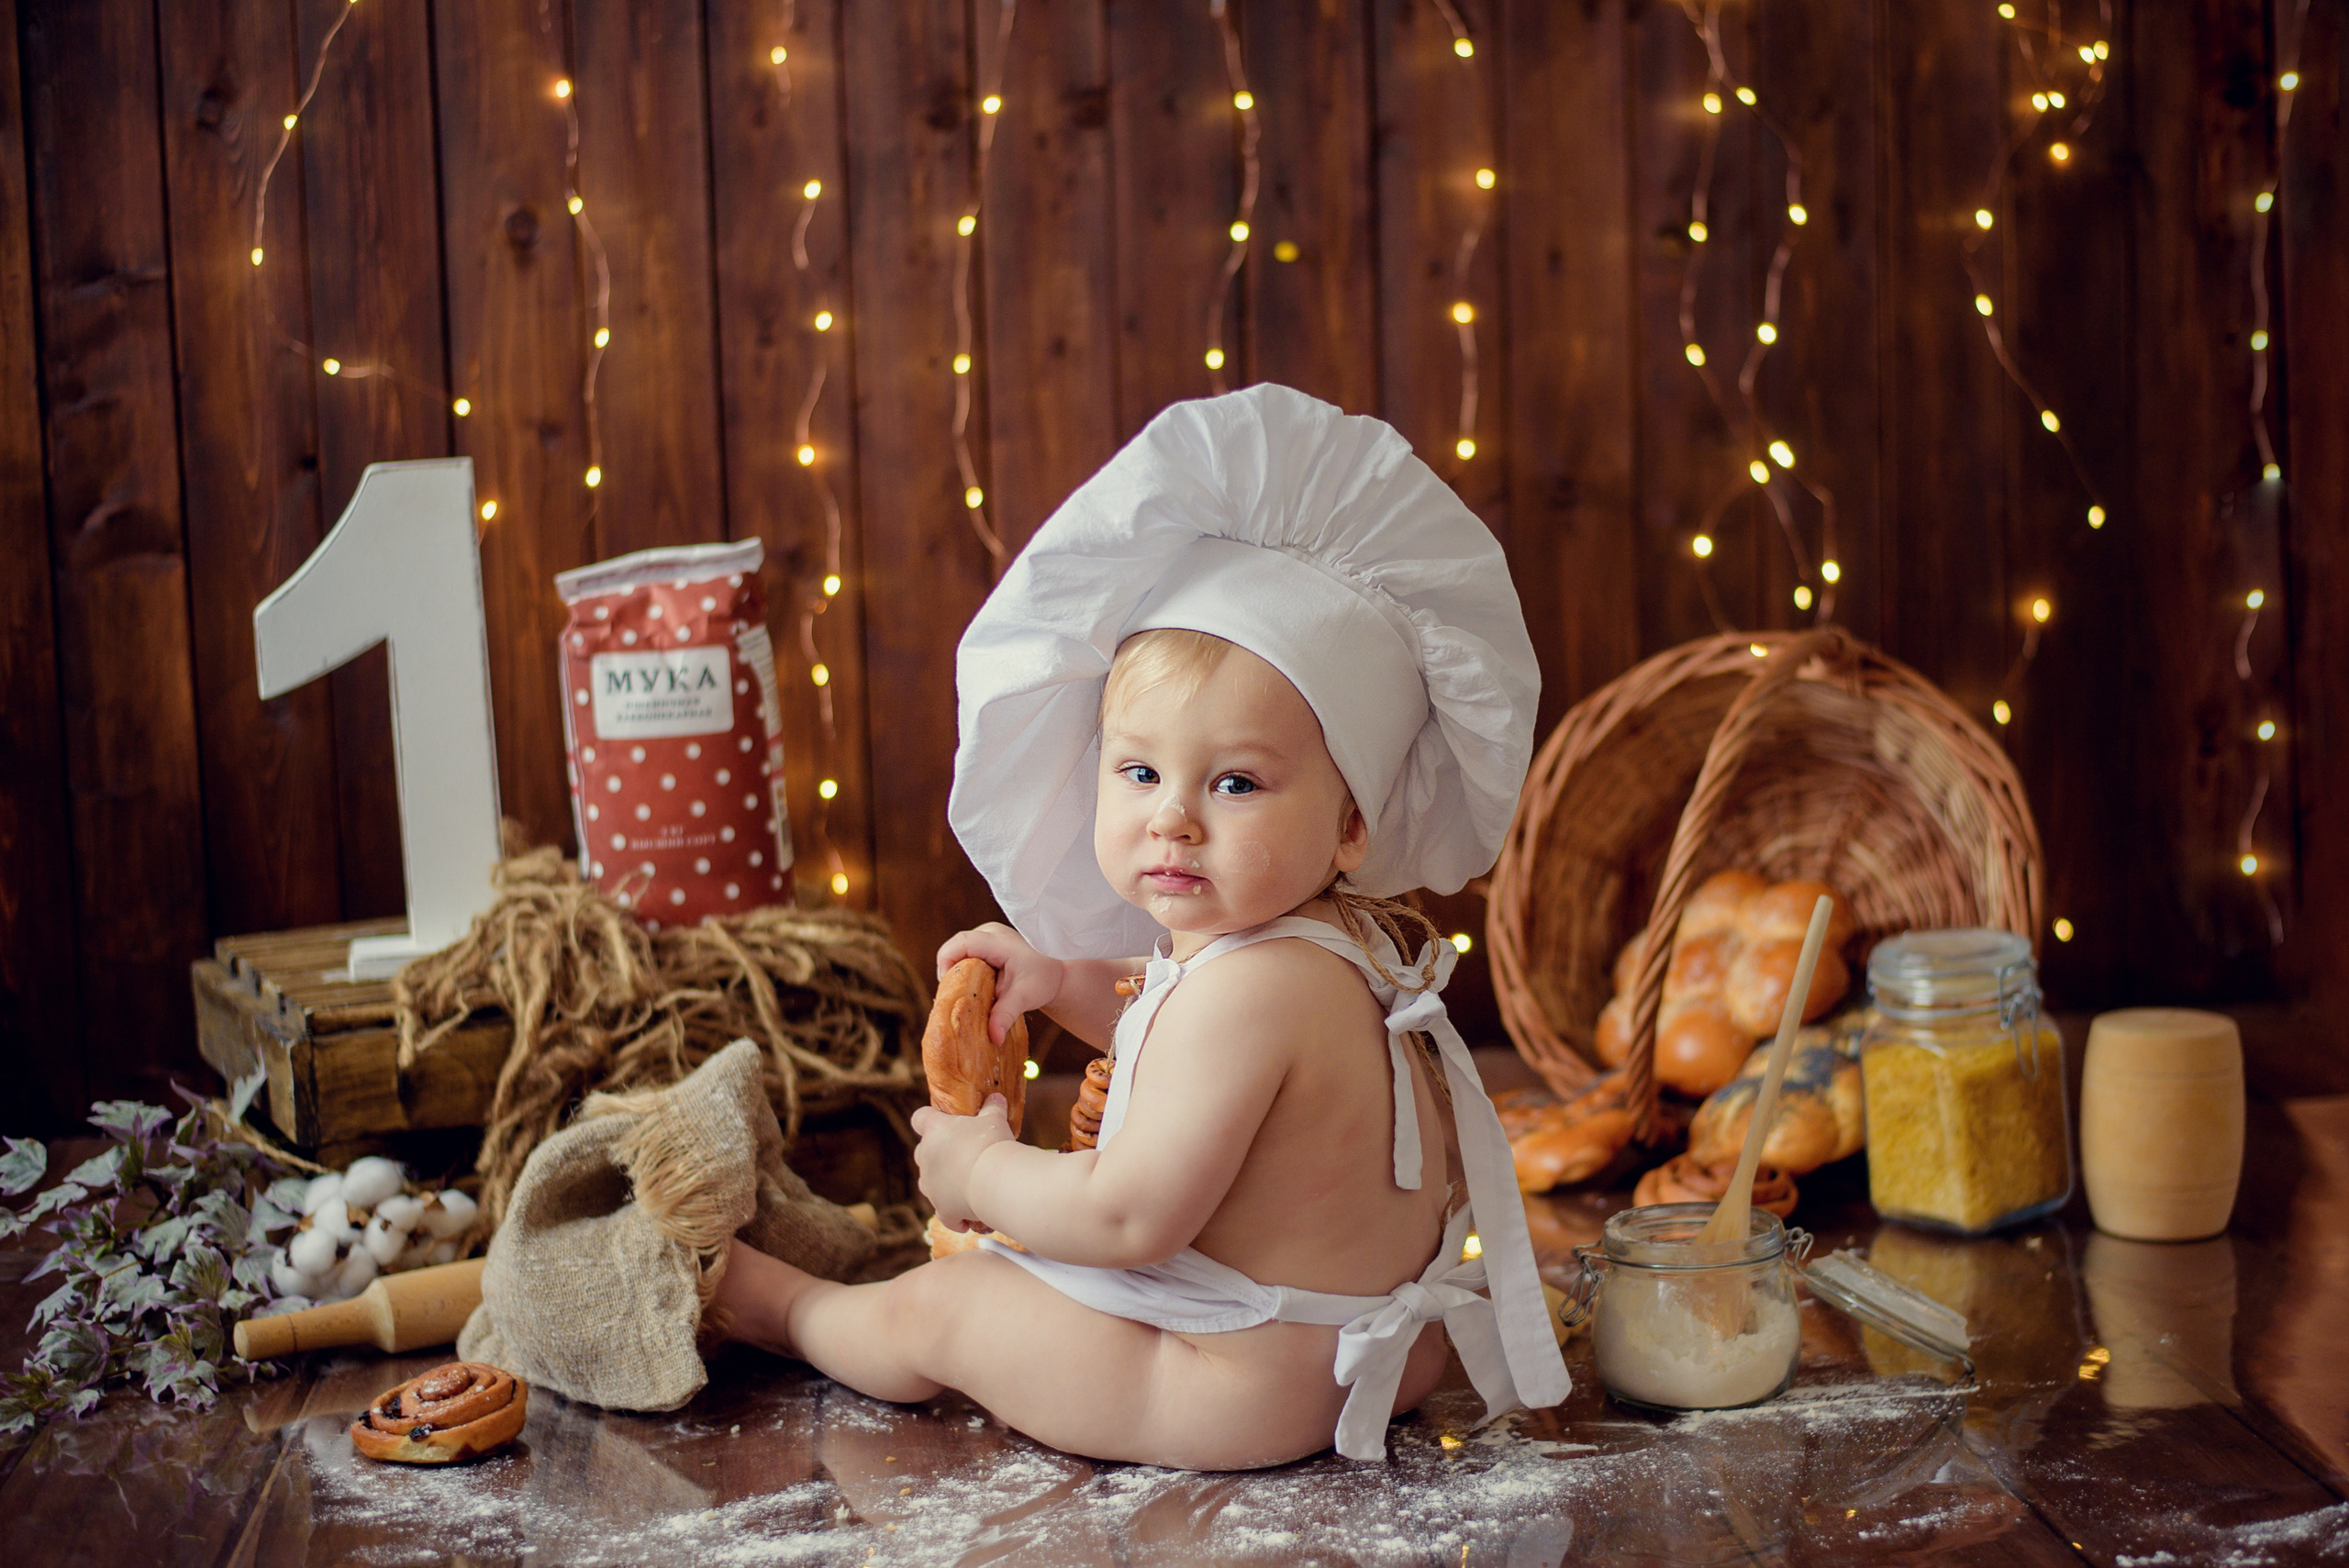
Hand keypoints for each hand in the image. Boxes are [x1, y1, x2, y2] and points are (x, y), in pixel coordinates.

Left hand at [911, 1094, 1015, 1231]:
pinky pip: (944, 1213)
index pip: (919, 1118)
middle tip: (960, 1154)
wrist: (994, 1181)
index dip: (928, 1118)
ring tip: (966, 1185)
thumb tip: (996, 1097)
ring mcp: (930, 1184)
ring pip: (928, 1182)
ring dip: (942, 1182)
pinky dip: (954, 1216)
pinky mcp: (941, 1208)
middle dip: (937, 1153)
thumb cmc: (992, 1145)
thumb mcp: (995, 1120)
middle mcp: (926, 1156)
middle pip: (922, 1151)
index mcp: (934, 1130)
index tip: (941, 1121)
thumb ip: (992, 1108)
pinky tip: (966, 1220)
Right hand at [937, 923, 1064, 1043]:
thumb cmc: (1043, 980)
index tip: (949, 987)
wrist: (1056, 973)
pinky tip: (975, 988)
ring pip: (958, 952)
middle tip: (958, 997)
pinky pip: (965, 955)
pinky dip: (964, 971)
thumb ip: (1006, 1015)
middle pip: (955, 948)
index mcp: (998, 941)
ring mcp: (987, 936)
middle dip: (951, 972)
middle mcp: (990, 933)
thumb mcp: (1025, 998)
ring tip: (969, 993)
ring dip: (957, 973)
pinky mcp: (986, 944)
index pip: (961, 943)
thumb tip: (994, 1038)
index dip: (947, 963)